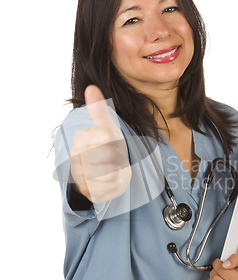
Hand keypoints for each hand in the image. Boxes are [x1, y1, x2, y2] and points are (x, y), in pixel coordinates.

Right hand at [70, 85, 131, 202]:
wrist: (108, 170)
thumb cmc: (108, 145)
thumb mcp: (107, 127)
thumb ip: (99, 110)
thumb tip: (91, 88)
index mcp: (81, 138)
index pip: (106, 137)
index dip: (115, 140)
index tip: (111, 141)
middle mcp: (77, 157)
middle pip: (110, 155)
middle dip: (118, 156)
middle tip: (115, 156)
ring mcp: (81, 175)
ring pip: (110, 171)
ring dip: (118, 169)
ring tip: (113, 167)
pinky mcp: (89, 191)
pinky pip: (109, 187)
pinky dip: (116, 183)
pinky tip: (112, 179)